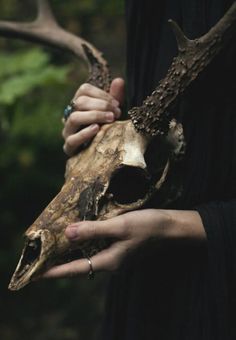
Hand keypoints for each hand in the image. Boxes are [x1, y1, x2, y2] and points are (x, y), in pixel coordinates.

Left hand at [43, 209, 204, 278]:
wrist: (173, 228)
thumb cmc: (149, 227)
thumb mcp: (120, 226)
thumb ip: (94, 230)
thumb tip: (67, 233)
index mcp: (109, 261)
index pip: (76, 268)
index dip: (55, 272)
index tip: (36, 275)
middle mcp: (111, 262)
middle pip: (80, 264)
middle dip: (61, 262)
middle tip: (43, 257)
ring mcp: (117, 255)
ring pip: (89, 254)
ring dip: (73, 251)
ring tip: (56, 245)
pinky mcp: (121, 246)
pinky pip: (98, 247)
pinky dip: (86, 241)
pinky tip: (82, 233)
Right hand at [63, 77, 124, 155]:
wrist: (101, 154)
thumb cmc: (106, 130)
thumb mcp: (112, 113)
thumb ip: (115, 97)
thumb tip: (119, 80)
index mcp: (79, 105)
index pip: (84, 90)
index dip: (101, 94)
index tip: (116, 103)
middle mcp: (70, 115)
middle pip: (80, 102)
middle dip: (101, 105)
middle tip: (117, 112)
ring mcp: (68, 131)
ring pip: (74, 118)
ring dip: (94, 116)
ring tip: (111, 119)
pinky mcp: (69, 147)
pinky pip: (72, 139)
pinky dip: (84, 133)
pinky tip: (97, 129)